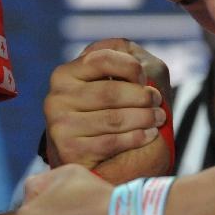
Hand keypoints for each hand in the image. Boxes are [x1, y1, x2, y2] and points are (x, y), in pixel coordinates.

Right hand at [44, 39, 169, 175]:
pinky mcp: (68, 151)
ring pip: (113, 119)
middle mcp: (56, 98)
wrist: (92, 157)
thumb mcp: (112, 78)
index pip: (102, 59)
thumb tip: (135, 59)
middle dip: (142, 96)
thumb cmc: (106, 110)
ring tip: (159, 118)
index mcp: (64, 74)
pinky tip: (149, 135)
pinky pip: (111, 142)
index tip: (145, 78)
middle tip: (158, 102)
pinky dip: (136, 138)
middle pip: (110, 92)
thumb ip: (123, 57)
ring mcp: (59, 126)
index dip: (130, 67)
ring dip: (144, 118)